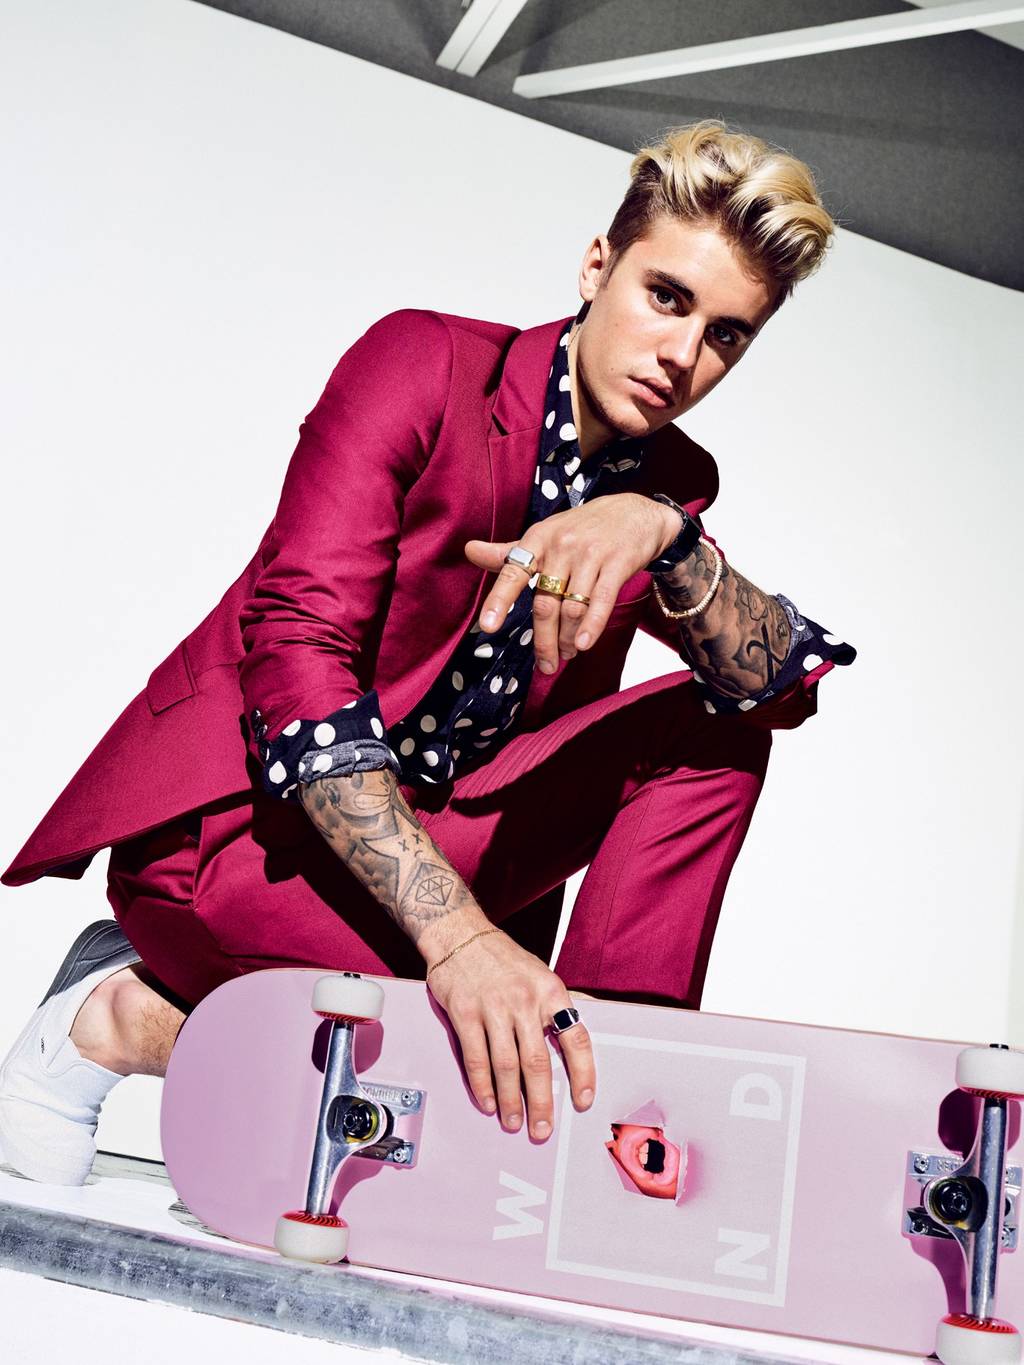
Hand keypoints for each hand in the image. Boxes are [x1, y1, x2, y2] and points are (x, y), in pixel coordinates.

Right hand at [426, 927, 595, 1139]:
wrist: (461, 934)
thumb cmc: (503, 958)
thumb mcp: (540, 973)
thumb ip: (555, 1007)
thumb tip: (577, 1039)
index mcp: (550, 991)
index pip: (575, 1038)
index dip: (582, 1073)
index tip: (583, 1101)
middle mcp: (524, 1000)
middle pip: (538, 1062)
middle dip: (541, 1102)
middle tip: (542, 1129)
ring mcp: (493, 1007)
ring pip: (506, 1066)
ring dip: (511, 1101)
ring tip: (514, 1123)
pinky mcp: (465, 1013)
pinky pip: (476, 1058)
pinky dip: (482, 1085)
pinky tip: (488, 1102)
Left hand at [464, 493, 681, 673]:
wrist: (635, 512)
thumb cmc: (582, 528)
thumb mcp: (544, 534)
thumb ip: (509, 553)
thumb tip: (469, 550)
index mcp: (538, 539)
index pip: (513, 572)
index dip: (499, 600)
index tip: (488, 626)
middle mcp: (562, 546)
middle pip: (545, 604)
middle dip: (543, 640)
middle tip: (546, 665)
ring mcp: (590, 555)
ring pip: (572, 608)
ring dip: (568, 638)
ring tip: (568, 653)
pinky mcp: (617, 564)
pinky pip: (601, 601)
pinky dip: (591, 627)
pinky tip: (584, 644)